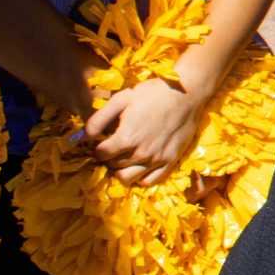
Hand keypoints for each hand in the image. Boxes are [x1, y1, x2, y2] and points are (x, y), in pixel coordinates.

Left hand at [83, 76, 204, 186]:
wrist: (187, 93)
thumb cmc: (153, 93)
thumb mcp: (121, 98)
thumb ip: (99, 119)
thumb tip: (86, 136)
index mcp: (125, 138)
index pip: (100, 154)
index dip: (98, 147)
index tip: (102, 141)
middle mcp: (140, 153)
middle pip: (112, 166)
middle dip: (109, 157)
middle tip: (114, 147)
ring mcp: (156, 160)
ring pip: (128, 178)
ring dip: (121, 170)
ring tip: (125, 157)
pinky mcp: (170, 161)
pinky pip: (150, 181)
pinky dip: (141, 177)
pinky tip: (140, 165)